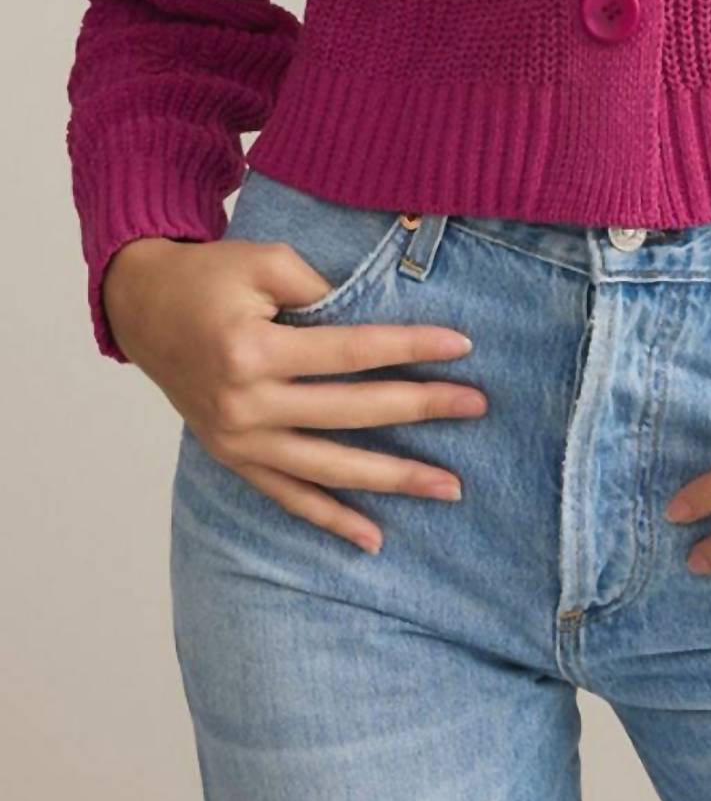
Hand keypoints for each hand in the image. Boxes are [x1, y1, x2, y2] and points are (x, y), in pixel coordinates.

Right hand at [102, 235, 488, 553]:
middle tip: (478, 406)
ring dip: (392, 479)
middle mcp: (245, 404)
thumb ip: (323, 291)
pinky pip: (288, 496)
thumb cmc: (210, 276)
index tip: (463, 345)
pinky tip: (374, 539)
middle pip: (352, 412)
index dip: (410, 346)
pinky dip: (330, 519)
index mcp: (252, 350)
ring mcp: (238, 440)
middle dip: (421, 407)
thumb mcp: (265, 262)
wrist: (142, 306)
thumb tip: (381, 329)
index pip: (352, 351)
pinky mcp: (234, 457)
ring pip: (329, 467)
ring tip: (450, 487)